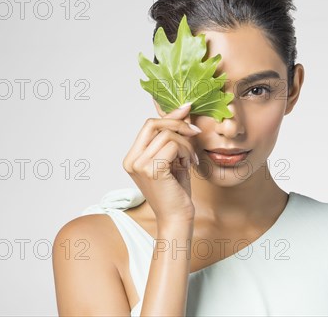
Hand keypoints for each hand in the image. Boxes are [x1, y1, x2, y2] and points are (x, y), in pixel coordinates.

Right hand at [122, 103, 200, 224]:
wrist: (177, 218)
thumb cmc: (176, 191)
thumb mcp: (174, 159)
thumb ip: (173, 137)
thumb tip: (184, 110)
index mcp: (132, 157)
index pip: (149, 125)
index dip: (169, 115)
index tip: (187, 109)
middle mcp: (131, 160)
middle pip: (154, 124)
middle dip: (178, 124)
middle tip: (195, 132)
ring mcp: (139, 165)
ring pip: (168, 135)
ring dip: (185, 145)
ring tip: (189, 160)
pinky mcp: (152, 169)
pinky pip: (173, 145)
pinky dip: (185, 152)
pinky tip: (188, 165)